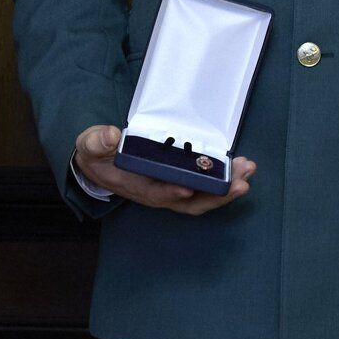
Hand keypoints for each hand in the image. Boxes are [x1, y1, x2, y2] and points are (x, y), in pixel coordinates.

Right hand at [74, 125, 255, 215]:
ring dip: (226, 189)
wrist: (100, 164)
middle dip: (216, 195)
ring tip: (246, 171)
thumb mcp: (91, 145)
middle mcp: (157, 193)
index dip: (171, 192)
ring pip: (203, 197)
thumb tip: (111, 136)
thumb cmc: (99, 155)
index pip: (156, 193)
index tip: (189, 187)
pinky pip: (205, 189)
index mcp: (136, 186)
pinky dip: (223, 182)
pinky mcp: (180, 183)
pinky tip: (239, 169)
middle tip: (240, 182)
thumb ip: (98, 141)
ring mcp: (171, 190)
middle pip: (190, 202)